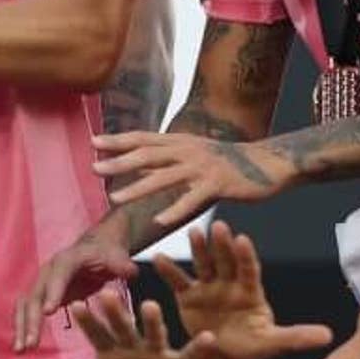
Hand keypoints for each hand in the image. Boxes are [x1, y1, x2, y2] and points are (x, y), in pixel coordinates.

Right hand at [15, 217, 135, 352]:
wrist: (96, 248)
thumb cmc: (106, 254)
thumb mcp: (116, 257)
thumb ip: (122, 265)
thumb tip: (130, 272)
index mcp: (67, 261)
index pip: (58, 276)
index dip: (53, 292)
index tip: (49, 312)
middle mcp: (49, 271)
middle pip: (36, 294)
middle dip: (32, 319)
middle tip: (31, 343)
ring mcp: (43, 283)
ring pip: (26, 304)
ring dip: (22, 326)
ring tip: (21, 349)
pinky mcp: (43, 295)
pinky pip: (28, 311)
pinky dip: (23, 327)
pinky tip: (22, 346)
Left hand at [16, 296, 210, 358]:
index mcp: (110, 349)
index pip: (96, 332)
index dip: (87, 320)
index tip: (75, 304)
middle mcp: (133, 345)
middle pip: (123, 326)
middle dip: (116, 312)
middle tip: (107, 293)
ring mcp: (157, 353)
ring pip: (154, 333)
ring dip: (153, 321)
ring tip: (149, 304)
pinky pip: (191, 354)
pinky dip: (200, 346)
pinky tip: (208, 337)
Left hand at [92, 131, 292, 227]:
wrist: (267, 162)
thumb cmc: (224, 160)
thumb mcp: (191, 153)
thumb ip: (164, 158)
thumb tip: (133, 163)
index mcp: (179, 141)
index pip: (142, 138)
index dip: (118, 140)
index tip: (92, 142)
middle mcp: (187, 150)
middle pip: (147, 154)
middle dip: (119, 162)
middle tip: (93, 168)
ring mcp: (202, 166)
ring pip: (164, 177)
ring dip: (137, 187)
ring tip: (115, 198)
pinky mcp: (218, 184)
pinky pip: (192, 199)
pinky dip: (174, 209)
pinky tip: (158, 220)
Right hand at [152, 222, 330, 358]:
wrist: (222, 355)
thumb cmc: (252, 345)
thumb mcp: (273, 342)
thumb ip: (296, 336)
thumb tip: (329, 335)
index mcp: (251, 291)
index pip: (249, 270)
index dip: (246, 256)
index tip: (243, 239)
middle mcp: (229, 283)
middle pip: (225, 261)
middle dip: (221, 244)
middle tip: (217, 226)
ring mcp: (208, 286)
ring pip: (203, 264)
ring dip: (198, 249)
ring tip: (192, 231)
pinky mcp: (188, 295)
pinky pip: (178, 281)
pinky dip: (169, 270)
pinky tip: (157, 257)